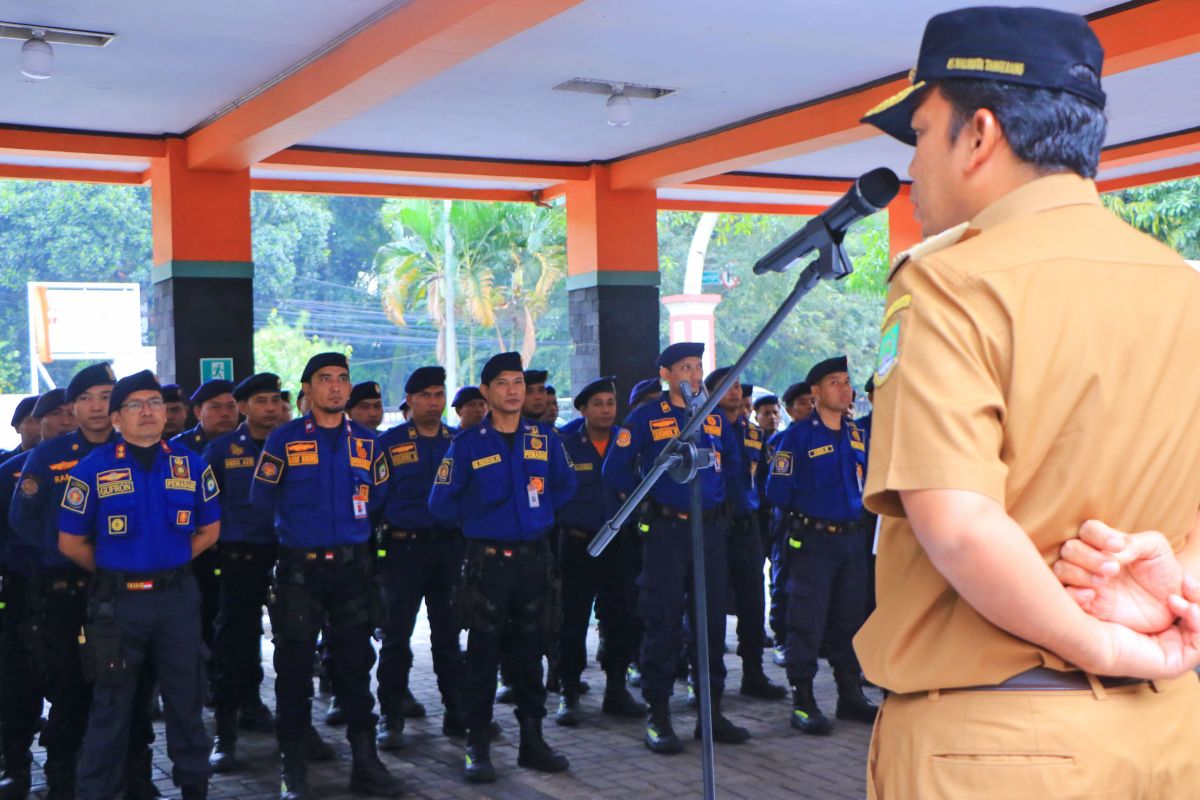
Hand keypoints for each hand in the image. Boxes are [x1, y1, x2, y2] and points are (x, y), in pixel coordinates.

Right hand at [1052, 520, 1182, 633]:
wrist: (1170, 606)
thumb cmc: (1162, 572)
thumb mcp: (1157, 550)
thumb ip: (1136, 543)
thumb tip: (1113, 552)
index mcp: (1105, 543)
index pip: (1088, 529)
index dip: (1097, 535)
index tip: (1117, 546)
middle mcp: (1089, 560)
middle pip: (1070, 548)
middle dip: (1088, 557)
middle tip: (1113, 569)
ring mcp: (1085, 582)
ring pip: (1062, 569)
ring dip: (1079, 573)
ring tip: (1104, 582)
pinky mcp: (1086, 604)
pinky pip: (1066, 596)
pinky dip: (1074, 593)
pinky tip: (1092, 595)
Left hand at [1086, 574, 1199, 679]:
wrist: (1092, 640)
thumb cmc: (1101, 617)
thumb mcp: (1124, 596)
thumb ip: (1143, 586)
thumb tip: (1164, 578)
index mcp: (1159, 630)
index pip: (1186, 612)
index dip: (1191, 595)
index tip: (1186, 578)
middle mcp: (1168, 643)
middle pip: (1196, 622)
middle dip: (1196, 599)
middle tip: (1189, 580)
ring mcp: (1172, 656)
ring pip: (1199, 631)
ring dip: (1197, 609)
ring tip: (1182, 594)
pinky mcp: (1174, 665)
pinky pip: (1198, 646)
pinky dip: (1198, 624)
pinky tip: (1188, 608)